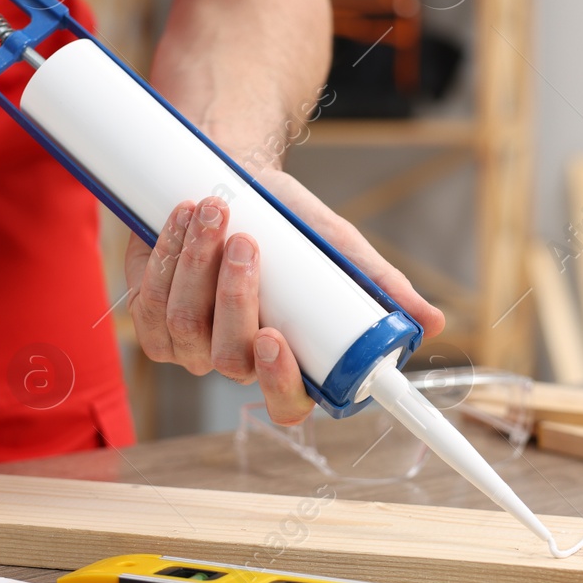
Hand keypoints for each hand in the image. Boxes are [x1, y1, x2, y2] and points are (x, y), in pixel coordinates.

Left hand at [125, 168, 443, 425]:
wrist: (232, 179)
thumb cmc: (288, 222)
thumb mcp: (336, 247)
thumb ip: (378, 284)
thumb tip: (434, 323)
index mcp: (286, 359)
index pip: (285, 404)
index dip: (278, 381)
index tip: (274, 337)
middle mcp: (234, 360)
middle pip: (227, 354)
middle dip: (234, 295)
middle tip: (247, 241)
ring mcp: (187, 344)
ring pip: (183, 323)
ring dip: (195, 264)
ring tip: (215, 209)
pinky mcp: (149, 316)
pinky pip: (148, 301)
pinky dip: (165, 255)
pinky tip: (181, 217)